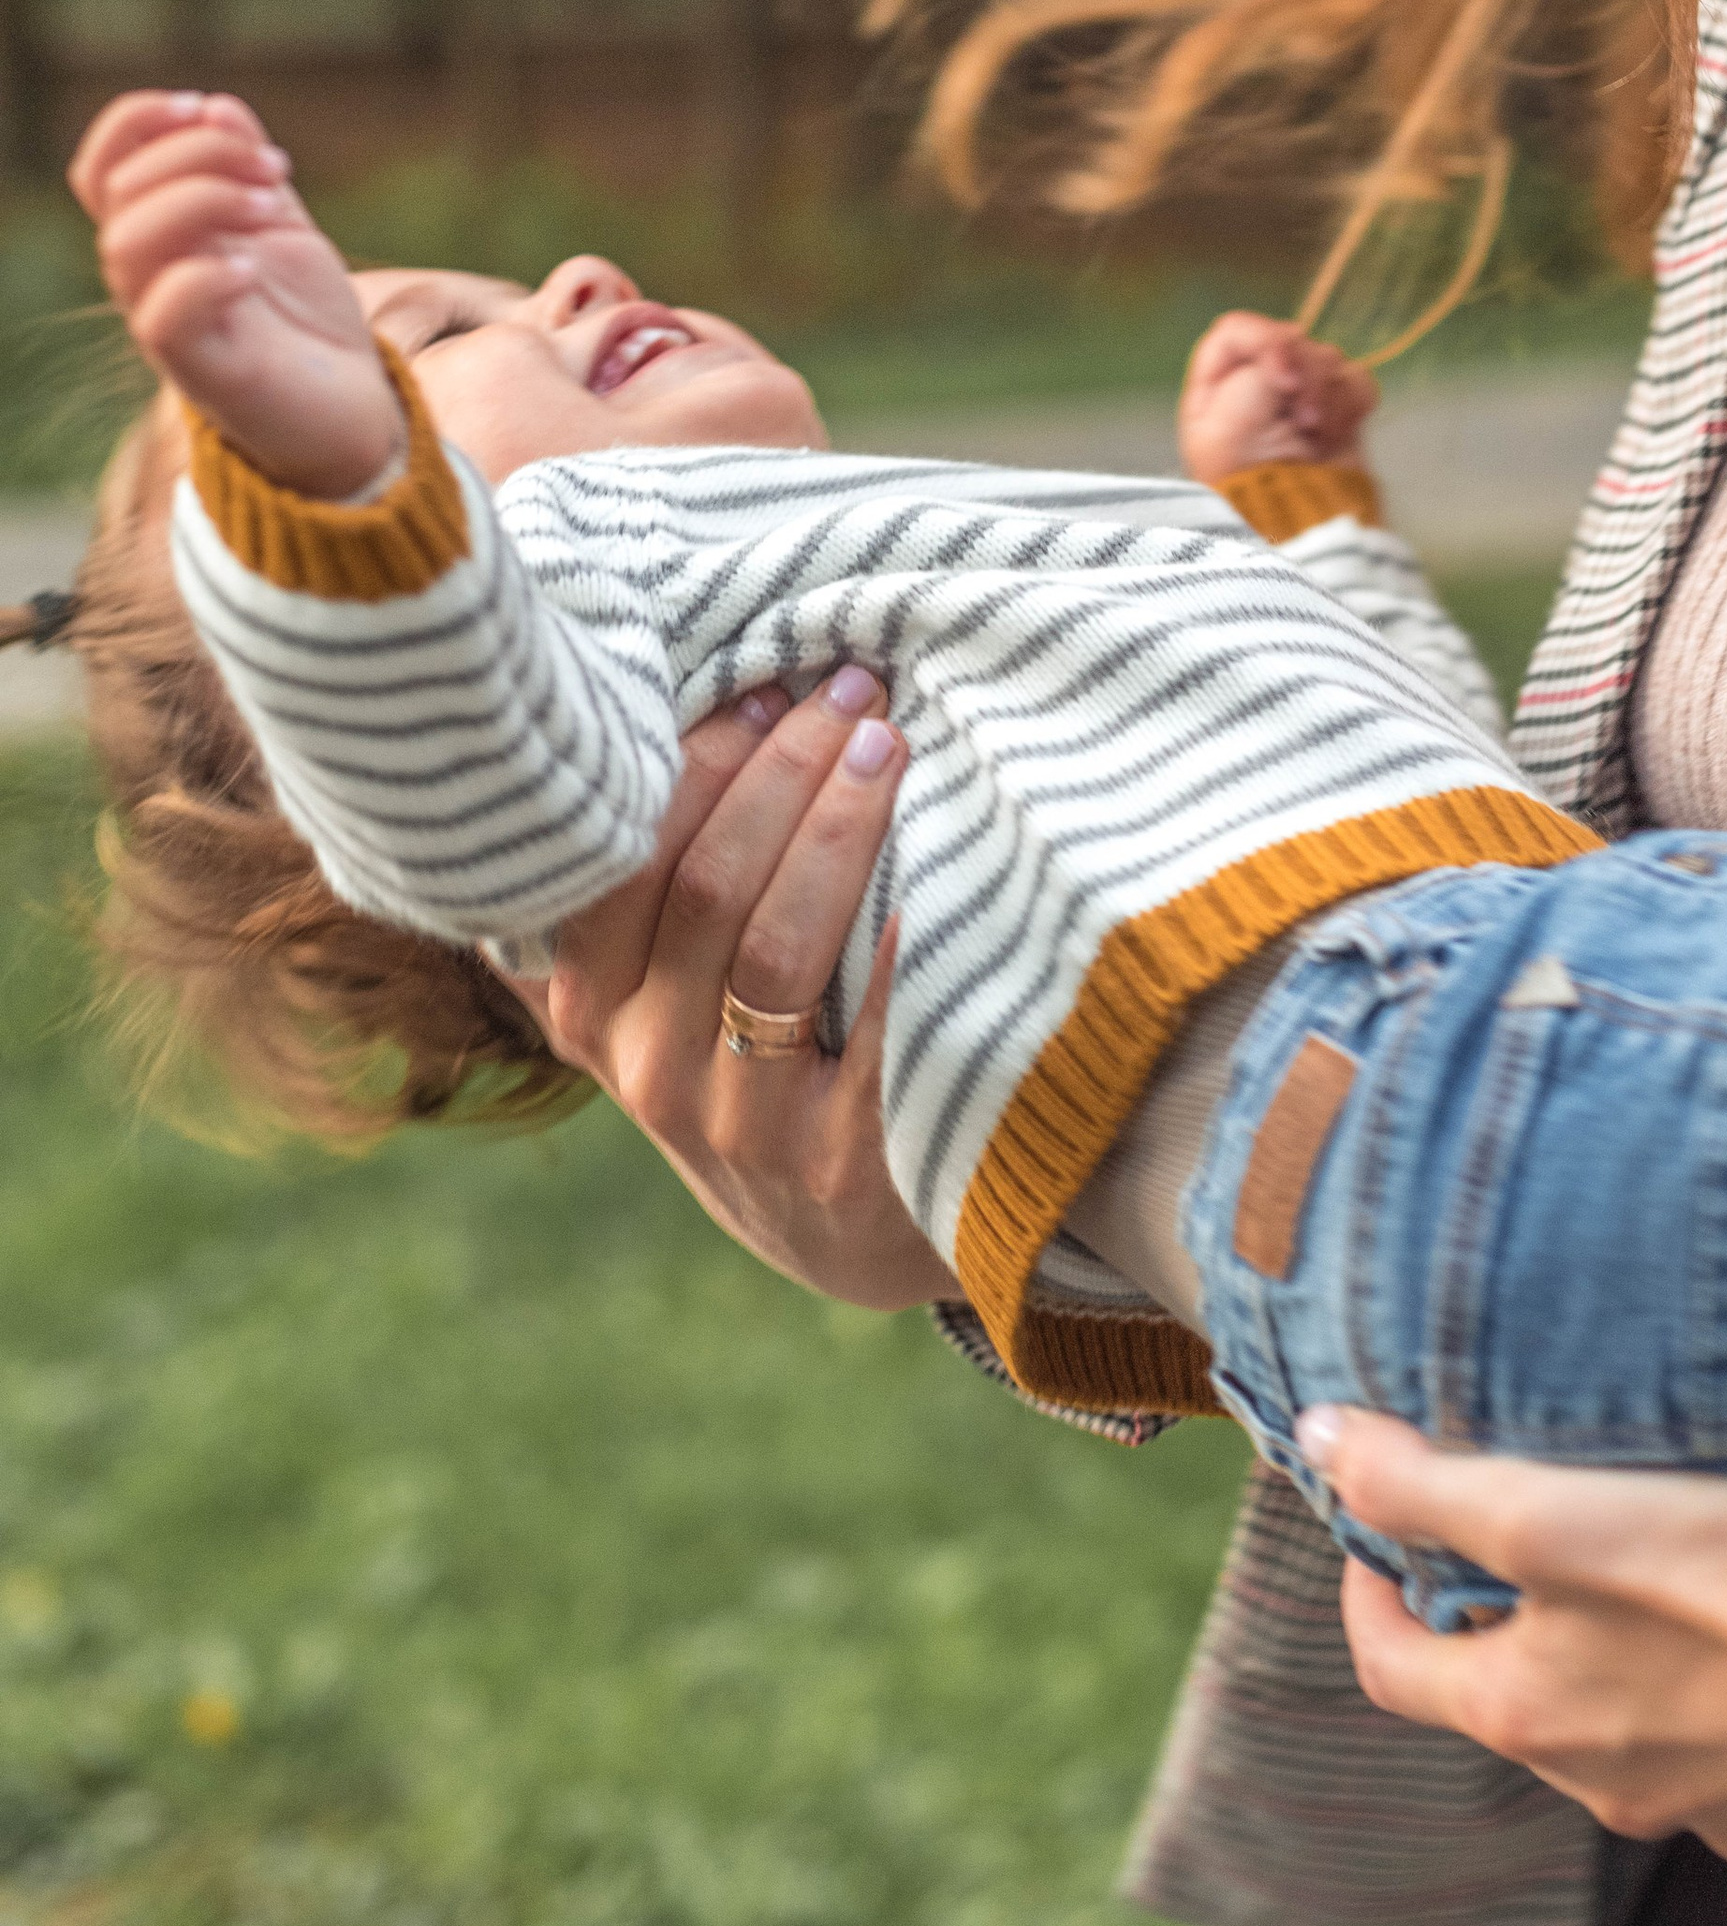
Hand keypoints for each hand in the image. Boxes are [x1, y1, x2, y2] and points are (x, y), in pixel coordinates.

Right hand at [69, 87, 400, 497]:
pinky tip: (252, 270)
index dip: (134, 122)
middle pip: (120, 193)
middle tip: (275, 169)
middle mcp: (148, 278)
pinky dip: (202, 278)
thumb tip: (217, 106)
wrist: (353, 406)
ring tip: (271, 207)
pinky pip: (160, 318)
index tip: (202, 106)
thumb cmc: (306, 319)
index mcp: (160, 237)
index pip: (102, 168)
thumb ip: (247, 171)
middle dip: (199, 155)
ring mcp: (167, 323)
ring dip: (201, 202)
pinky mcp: (201, 369)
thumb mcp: (282, 226)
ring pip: (127, 246)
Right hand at [505, 665, 956, 1308]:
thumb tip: (633, 714)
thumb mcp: (662, 1007)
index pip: (621, 863)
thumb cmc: (759, 1072)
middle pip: (706, 888)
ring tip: (891, 743)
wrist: (850, 1238)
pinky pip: (874, 1027)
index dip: (697, 763)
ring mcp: (741, 1124)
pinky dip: (902, 938)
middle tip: (852, 689)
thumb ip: (634, 902)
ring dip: (841, 825)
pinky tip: (935, 868)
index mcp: (591, 1013)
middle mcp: (649, 1071)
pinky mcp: (841, 1162)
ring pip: (779, 945)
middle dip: (784, 768)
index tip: (767, 687)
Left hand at [1179, 311, 1377, 484]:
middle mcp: (1257, 383)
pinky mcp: (1338, 411)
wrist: (1302, 530)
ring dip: (1328, 400)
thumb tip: (1295, 345)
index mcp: (1217, 385)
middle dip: (1306, 378)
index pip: (1239, 330)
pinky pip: (1357, 382)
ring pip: (1328, 360)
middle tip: (1305, 421)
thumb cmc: (1251, 485)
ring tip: (1316, 439)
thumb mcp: (1231, 424)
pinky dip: (1351, 408)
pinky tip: (1334, 439)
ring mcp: (1299, 396)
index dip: (1267, 343)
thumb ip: (1258, 370)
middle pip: (1291, 339)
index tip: (1285, 380)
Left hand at [1309, 1411, 1726, 1868]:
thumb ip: (1426, 1485)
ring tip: (1674, 1595)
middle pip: (1522, 1708)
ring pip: (1640, 1748)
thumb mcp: (1549, 1512)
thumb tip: (1319, 1439)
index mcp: (1527, 1719)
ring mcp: (1716, 1819)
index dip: (1372, 1600)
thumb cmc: (1717, 1572)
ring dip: (1635, 1684)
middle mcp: (1607, 1793)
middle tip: (1543, 1553)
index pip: (1394, 1671)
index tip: (1379, 1545)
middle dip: (1515, 1635)